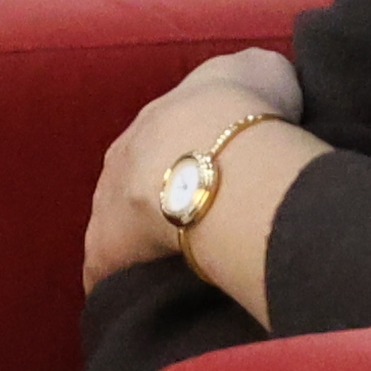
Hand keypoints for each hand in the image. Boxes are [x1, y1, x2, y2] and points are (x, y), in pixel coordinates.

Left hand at [81, 48, 310, 289]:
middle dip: (158, 200)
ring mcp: (107, 201)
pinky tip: (139, 298)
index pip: (164, 143)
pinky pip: (107, 268)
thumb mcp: (262, 71)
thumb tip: (265, 85)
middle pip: (135, 183)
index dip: (186, 161)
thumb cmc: (244, 110)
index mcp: (157, 120)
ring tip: (172, 264)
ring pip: (117, 225)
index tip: (209, 181)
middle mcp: (122, 157)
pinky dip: (120, 281)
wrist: (213, 148)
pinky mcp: (106, 246)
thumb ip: (258, 77)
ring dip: (139, 241)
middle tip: (194, 224)